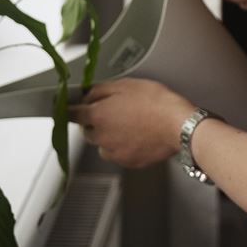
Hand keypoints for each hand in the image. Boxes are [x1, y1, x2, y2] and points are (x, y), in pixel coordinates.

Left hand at [68, 78, 194, 167]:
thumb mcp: (126, 85)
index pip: (72, 114)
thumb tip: (88, 94)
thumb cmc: (156, 103)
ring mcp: (115, 152)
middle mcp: (102, 137)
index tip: (68, 109)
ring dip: (109, 136)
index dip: (69, 110)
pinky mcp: (128, 162)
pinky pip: (118, 154)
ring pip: (103, 145)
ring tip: (129, 125)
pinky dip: (123, 147)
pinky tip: (137, 135)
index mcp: (98, 115)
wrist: (178, 125)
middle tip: (113, 112)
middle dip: (96, 122)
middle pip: (88, 131)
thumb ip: (101, 90)